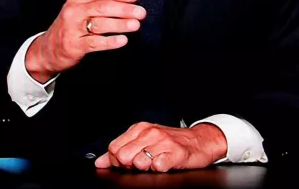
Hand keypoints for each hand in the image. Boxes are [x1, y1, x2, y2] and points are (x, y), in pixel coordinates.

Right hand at [25, 0, 145, 82]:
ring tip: (136, 25)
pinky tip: (123, 40)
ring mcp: (73, 28)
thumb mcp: (82, 4)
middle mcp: (74, 11)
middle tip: (141, 12)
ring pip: (100, 24)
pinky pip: (94, 43)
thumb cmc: (70, 24)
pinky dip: (110, 42)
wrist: (48, 49)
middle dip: (124, 9)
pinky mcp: (74, 45)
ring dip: (120, 24)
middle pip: (102, 7)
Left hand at [95, 122, 227, 172]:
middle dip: (129, 166)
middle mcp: (149, 133)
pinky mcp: (175, 153)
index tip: (127, 162)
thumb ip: (121, 149)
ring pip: (138, 162)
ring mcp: (162, 142)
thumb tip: (99, 162)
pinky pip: (157, 167)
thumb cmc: (171, 142)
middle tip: (142, 164)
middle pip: (123, 156)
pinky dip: (159, 170)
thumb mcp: (144, 141)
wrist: (199, 141)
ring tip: (154, 163)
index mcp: (139, 129)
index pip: (114, 148)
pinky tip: (164, 164)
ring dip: (145, 168)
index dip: (117, 160)